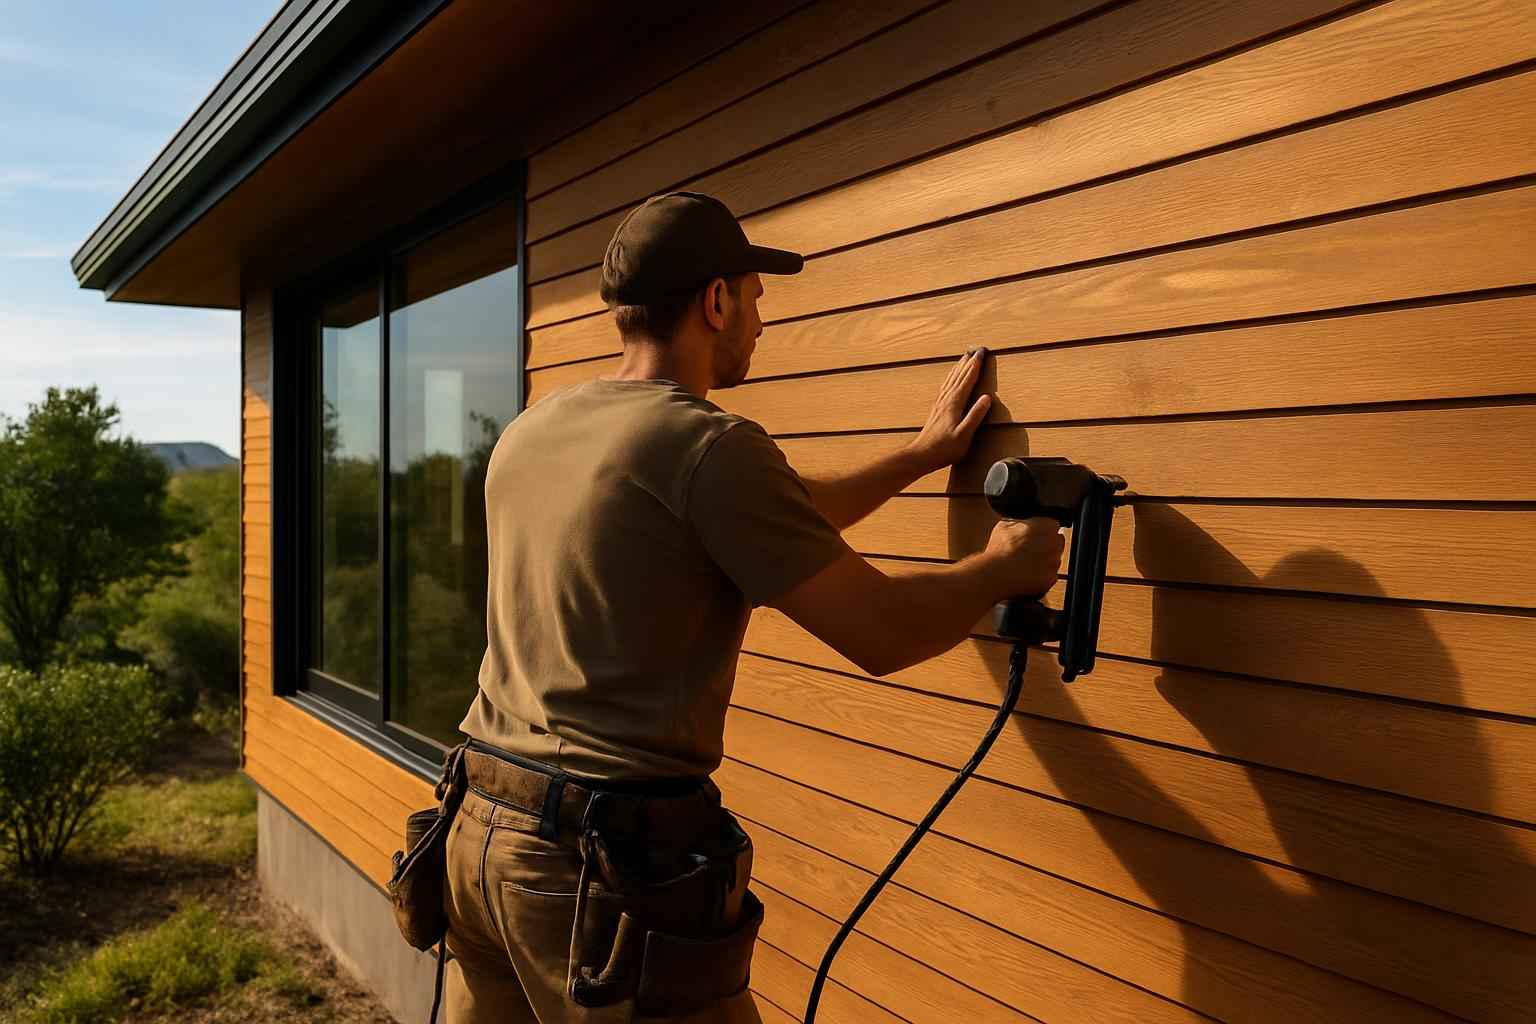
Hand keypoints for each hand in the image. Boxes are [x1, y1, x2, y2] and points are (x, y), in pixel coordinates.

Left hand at [909, 348, 992, 470]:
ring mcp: (940, 404)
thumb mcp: (964, 435)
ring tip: (965, 357)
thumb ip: (975, 416)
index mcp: (954, 404)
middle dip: (969, 362)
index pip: (967, 380)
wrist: (922, 455)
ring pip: (951, 380)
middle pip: (959, 376)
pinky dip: (951, 378)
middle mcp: (946, 400)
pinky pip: (945, 387)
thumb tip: (987, 398)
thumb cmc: (944, 449)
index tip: (982, 353)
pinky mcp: (937, 409)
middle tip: (977, 349)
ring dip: (959, 367)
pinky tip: (952, 378)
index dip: (975, 366)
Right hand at [982, 516, 1064, 598]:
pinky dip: (1041, 576)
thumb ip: (1020, 522)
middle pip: (1056, 542)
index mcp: (1047, 526)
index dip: (1041, 530)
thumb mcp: (1004, 525)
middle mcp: (1056, 543)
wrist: (997, 573)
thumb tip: (1021, 524)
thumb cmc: (1000, 548)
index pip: (1052, 525)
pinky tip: (1026, 574)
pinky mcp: (1051, 578)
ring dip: (1044, 561)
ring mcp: (1055, 562)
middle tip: (1029, 549)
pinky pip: (1049, 576)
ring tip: (1025, 563)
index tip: (1033, 535)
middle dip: (1046, 545)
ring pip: (1053, 560)